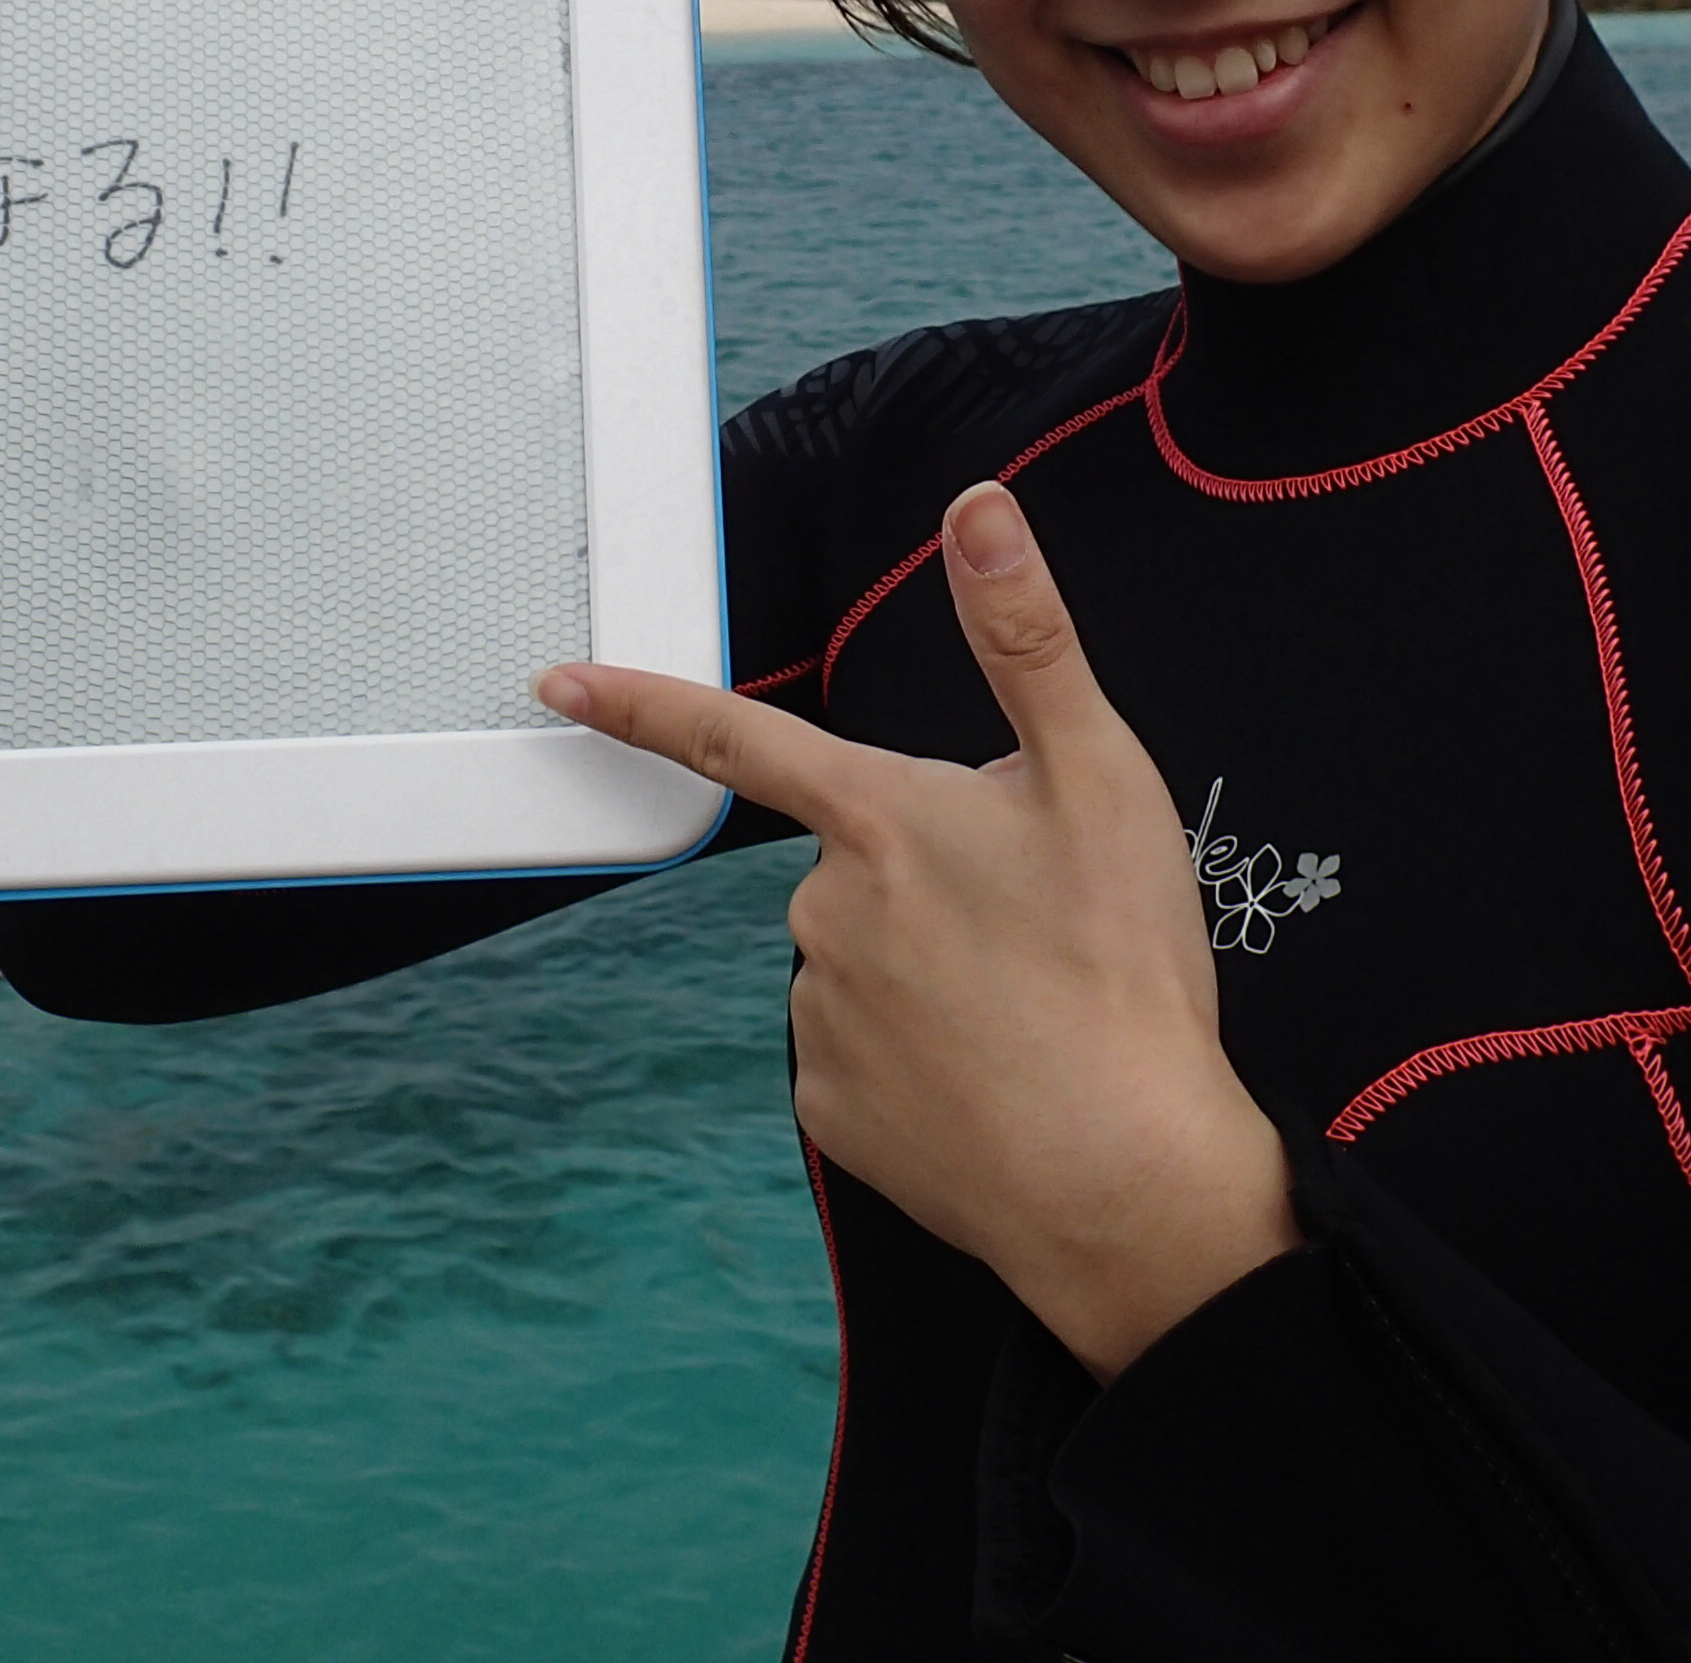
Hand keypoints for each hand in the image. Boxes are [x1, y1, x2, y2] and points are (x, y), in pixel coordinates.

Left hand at [540, 482, 1299, 1379]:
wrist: (1130, 1183)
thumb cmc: (1120, 974)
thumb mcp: (1098, 779)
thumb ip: (1025, 636)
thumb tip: (976, 508)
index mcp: (878, 820)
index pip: (736, 739)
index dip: (642, 703)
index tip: (560, 683)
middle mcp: (823, 915)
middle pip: (854, 864)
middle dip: (925, 878)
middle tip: (1034, 928)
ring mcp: (820, 1018)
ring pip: (861, 959)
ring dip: (927, 969)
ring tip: (1028, 1008)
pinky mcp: (832, 1110)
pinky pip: (862, 1054)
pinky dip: (920, 1058)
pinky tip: (992, 1075)